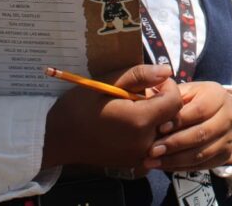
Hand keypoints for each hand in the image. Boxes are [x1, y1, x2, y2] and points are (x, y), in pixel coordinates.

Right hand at [42, 64, 181, 170]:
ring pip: (164, 131)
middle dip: (163, 101)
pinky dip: (148, 131)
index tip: (151, 82)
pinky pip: (153, 143)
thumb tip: (166, 71)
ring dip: (156, 116)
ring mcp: (139, 155)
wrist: (57, 138)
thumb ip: (139, 75)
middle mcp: (144, 142)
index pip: (174, 101)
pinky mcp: (133, 162)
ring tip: (135, 107)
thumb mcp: (106, 83)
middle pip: (172, 117)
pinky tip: (130, 123)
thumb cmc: (79, 107)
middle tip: (141, 93)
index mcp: (139, 120)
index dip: (168, 87)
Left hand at [145, 81, 231, 171]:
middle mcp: (228, 116)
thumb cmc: (195, 100)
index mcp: (218, 95)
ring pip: (202, 153)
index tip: (159, 128)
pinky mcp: (225, 155)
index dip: (179, 121)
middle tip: (152, 150)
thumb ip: (170, 96)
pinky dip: (180, 167)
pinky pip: (202, 165)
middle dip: (175, 143)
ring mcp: (228, 138)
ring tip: (153, 161)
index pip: (199, 110)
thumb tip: (150, 104)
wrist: (220, 114)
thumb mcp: (185, 92)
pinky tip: (163, 165)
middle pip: (201, 134)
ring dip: (175, 159)